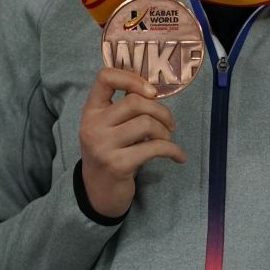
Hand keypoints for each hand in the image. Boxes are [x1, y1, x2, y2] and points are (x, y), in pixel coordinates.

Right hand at [79, 68, 185, 217]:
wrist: (98, 192)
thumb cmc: (110, 153)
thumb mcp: (107, 127)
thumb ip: (123, 109)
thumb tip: (155, 92)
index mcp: (90, 111)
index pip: (105, 77)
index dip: (132, 78)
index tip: (151, 91)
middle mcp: (92, 126)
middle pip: (134, 102)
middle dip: (160, 110)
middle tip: (169, 124)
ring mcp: (103, 146)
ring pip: (146, 123)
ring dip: (165, 131)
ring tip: (167, 140)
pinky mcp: (118, 164)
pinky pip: (155, 148)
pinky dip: (173, 150)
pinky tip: (178, 157)